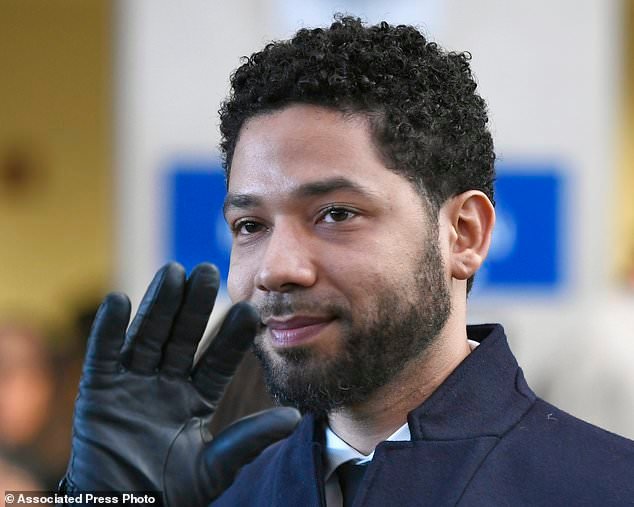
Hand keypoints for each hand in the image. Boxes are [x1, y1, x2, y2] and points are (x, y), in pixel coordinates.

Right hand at [61, 263, 299, 504]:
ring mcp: (132, 384)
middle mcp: (166, 383)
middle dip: (195, 306)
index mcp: (196, 397)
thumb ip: (250, 439)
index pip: (218, 360)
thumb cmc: (173, 493)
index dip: (232, 337)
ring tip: (172, 271)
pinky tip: (117, 300)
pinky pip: (103, 356)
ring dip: (158, 305)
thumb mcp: (216, 465)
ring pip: (148, 336)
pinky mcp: (97, 393)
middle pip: (182, 337)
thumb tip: (294, 418)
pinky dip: (108, 330)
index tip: (251, 310)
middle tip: (208, 270)